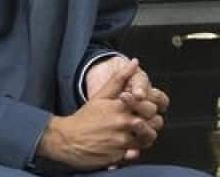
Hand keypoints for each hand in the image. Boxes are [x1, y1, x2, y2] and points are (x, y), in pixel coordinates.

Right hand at [39, 59, 155, 169]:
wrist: (66, 139)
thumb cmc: (85, 117)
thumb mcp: (101, 95)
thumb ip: (120, 79)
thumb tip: (135, 62)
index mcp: (121, 107)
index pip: (150, 106)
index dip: (152, 108)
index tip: (147, 110)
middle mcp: (123, 124)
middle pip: (153, 124)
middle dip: (153, 124)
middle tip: (146, 123)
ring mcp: (120, 142)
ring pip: (147, 140)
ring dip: (146, 138)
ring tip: (138, 135)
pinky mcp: (117, 156)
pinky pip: (135, 154)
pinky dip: (134, 151)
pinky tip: (128, 147)